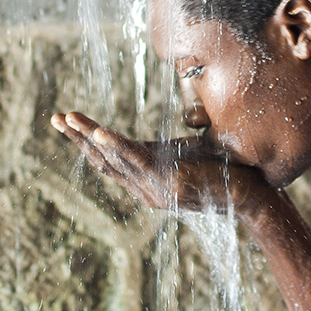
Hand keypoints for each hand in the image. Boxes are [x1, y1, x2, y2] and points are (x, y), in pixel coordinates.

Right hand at [50, 111, 265, 212]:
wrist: (255, 196)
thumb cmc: (231, 172)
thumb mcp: (198, 152)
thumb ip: (185, 139)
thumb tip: (189, 114)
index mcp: (148, 179)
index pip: (110, 159)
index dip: (87, 141)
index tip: (69, 121)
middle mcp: (146, 188)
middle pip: (103, 160)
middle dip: (77, 139)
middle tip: (55, 118)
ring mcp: (155, 188)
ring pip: (114, 159)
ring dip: (88, 138)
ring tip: (67, 119)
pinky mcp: (170, 182)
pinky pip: (137, 162)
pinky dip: (116, 146)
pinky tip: (99, 132)